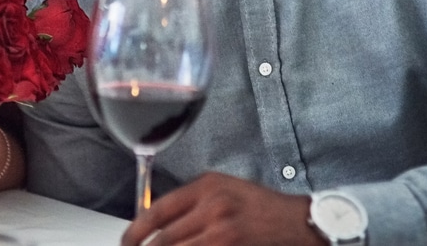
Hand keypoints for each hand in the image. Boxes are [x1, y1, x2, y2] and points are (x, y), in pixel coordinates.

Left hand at [121, 173, 325, 245]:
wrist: (299, 223)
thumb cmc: (262, 208)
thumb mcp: (225, 190)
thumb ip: (192, 202)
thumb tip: (157, 223)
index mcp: (207, 186)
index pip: (158, 210)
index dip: (135, 231)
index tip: (127, 241)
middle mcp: (213, 207)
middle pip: (163, 239)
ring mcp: (222, 232)